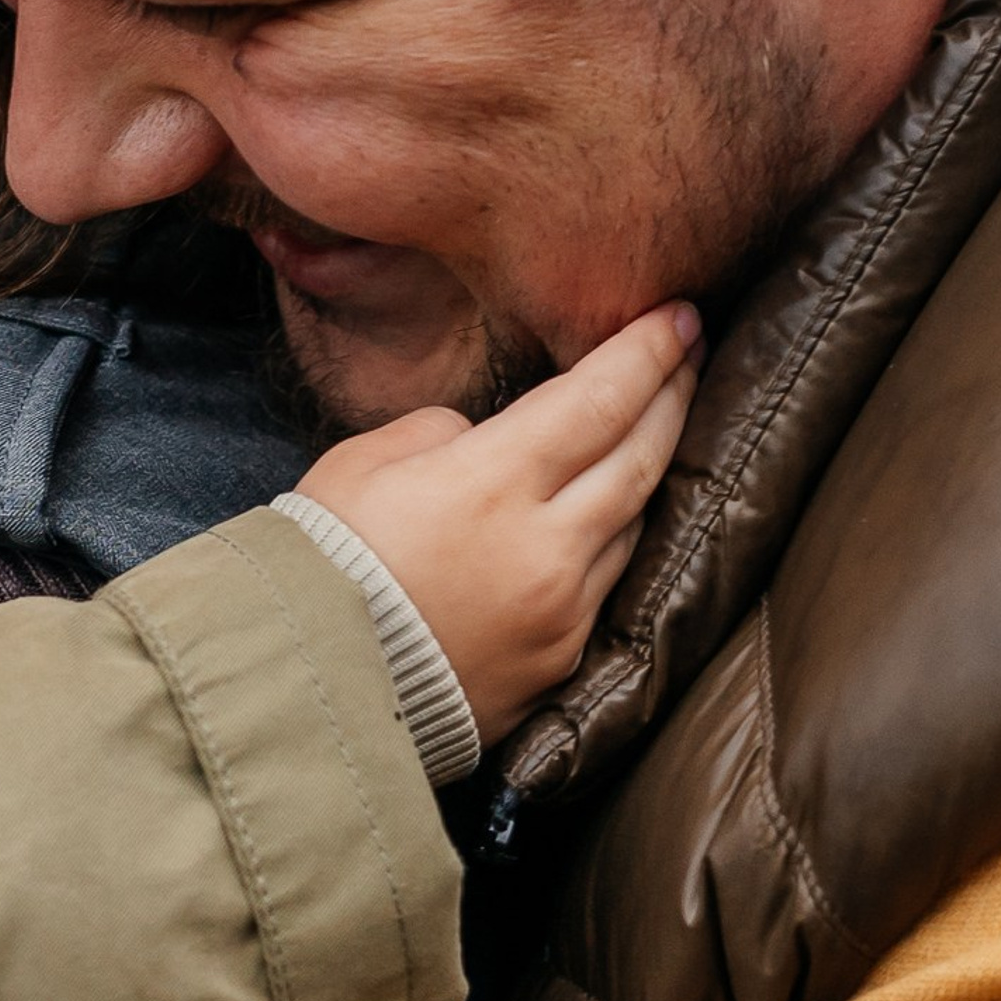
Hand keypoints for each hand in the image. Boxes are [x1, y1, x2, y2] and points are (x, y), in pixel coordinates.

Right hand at [294, 303, 701, 746]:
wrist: (308, 684)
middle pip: (639, 456)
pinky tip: (612, 512)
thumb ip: (439, 433)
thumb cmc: (319, 560)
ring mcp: (562, 610)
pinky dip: (613, 537)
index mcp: (495, 482)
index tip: (680, 316)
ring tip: (657, 425)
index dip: (647, 353)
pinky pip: (604, 585)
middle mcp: (547, 545)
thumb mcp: (362, 464)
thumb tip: (482, 439)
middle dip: (672, 395)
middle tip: (692, 352)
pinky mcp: (559, 661)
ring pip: (631, 522)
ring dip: (649, 467)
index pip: (599, 399)